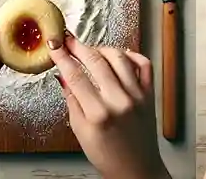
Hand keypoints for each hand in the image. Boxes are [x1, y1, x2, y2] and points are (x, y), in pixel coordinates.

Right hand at [50, 33, 168, 178]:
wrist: (136, 166)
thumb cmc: (106, 154)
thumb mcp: (80, 132)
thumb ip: (72, 102)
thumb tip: (63, 76)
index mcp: (97, 114)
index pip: (75, 76)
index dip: (63, 57)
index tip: (55, 45)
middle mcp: (119, 101)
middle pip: (97, 62)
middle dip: (79, 46)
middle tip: (68, 39)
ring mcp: (137, 95)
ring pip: (120, 58)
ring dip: (102, 48)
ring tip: (90, 49)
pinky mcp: (150, 93)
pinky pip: (143, 64)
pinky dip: (131, 55)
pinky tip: (120, 54)